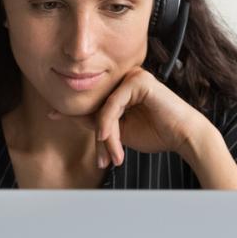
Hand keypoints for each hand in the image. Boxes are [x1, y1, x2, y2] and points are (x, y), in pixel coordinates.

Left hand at [49, 66, 210, 167]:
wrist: (184, 137)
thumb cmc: (157, 134)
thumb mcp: (120, 131)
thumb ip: (99, 123)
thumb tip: (70, 116)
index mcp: (121, 88)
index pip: (93, 101)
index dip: (72, 110)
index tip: (51, 115)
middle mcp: (125, 79)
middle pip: (97, 106)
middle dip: (99, 137)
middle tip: (103, 160)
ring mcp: (132, 76)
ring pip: (103, 108)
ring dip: (106, 136)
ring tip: (114, 156)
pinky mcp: (139, 80)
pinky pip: (112, 104)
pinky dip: (108, 123)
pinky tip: (108, 138)